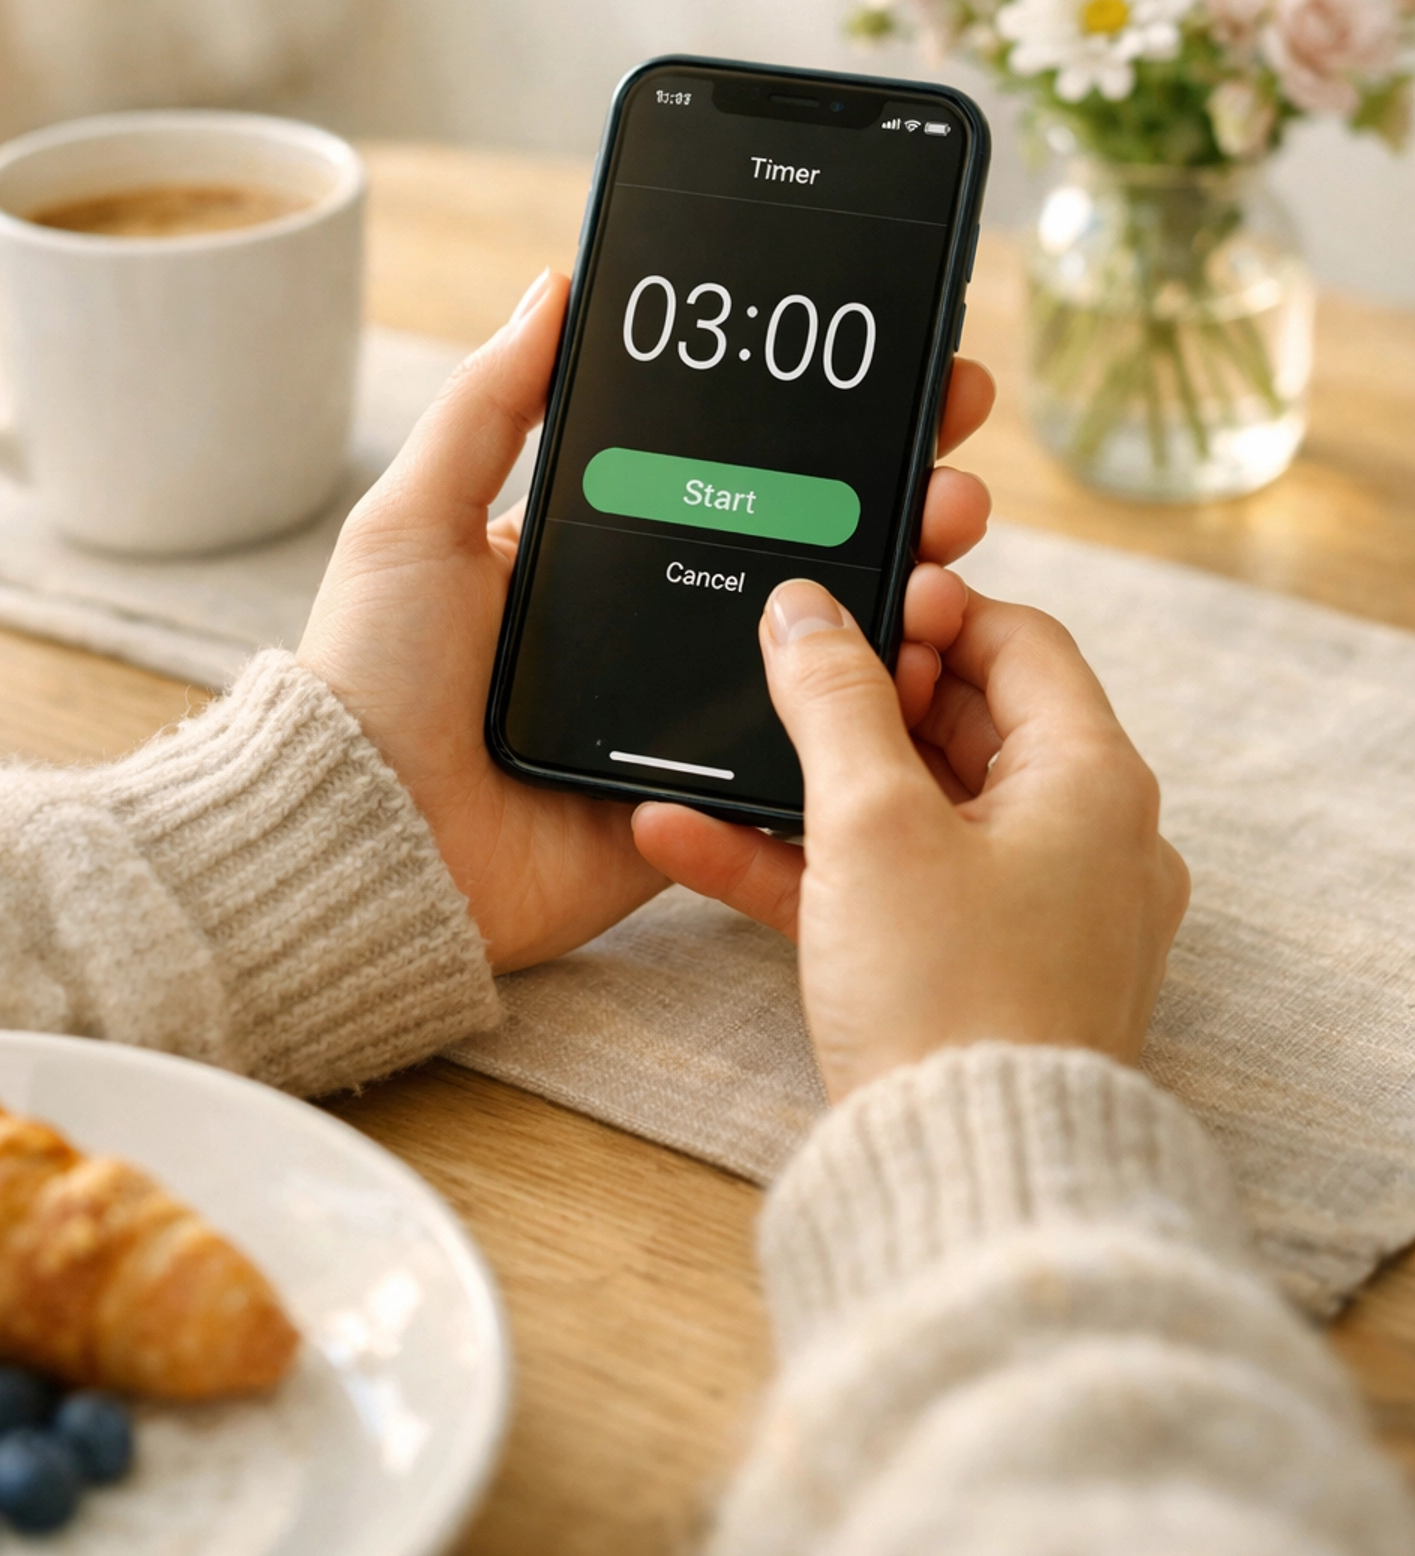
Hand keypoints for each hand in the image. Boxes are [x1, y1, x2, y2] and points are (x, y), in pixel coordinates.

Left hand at [297, 269, 996, 973]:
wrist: (368, 842)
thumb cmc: (374, 676)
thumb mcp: (415, 518)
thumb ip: (488, 406)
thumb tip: (554, 286)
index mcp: (603, 551)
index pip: (733, 468)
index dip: (814, 424)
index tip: (894, 372)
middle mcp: (660, 623)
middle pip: (806, 544)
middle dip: (894, 491)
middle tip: (953, 448)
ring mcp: (692, 715)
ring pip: (830, 643)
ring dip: (907, 586)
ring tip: (950, 541)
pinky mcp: (710, 801)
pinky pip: (813, 751)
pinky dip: (876, 708)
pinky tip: (929, 655)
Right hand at [633, 581, 1188, 1099]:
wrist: (969, 1186)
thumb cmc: (950, 999)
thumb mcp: (872, 823)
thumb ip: (833, 701)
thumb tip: (806, 612)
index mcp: (1093, 782)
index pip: (1021, 643)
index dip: (930, 608)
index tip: (848, 603)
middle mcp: (1086, 841)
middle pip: (969, 721)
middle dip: (862, 694)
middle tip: (786, 674)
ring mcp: (1037, 912)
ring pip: (918, 808)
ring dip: (814, 781)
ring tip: (723, 748)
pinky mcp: (983, 973)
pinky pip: (893, 888)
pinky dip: (811, 862)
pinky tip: (695, 839)